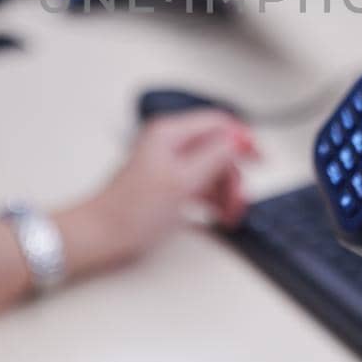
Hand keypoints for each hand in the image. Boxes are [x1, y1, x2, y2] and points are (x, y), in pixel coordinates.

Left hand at [58, 110, 259, 274]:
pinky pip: (201, 186)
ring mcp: (169, 167)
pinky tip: (217, 216)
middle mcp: (170, 145)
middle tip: (237, 201)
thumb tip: (239, 139)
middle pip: (219, 149)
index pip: (219, 123)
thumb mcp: (183, 181)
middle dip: (233, 175)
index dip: (244, 140)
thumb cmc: (130, 212)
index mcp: (171, 134)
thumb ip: (215, 156)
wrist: (100, 237)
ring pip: (212, 170)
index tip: (260, 160)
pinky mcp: (167, 187)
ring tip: (228, 215)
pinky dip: (213, 199)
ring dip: (225, 191)